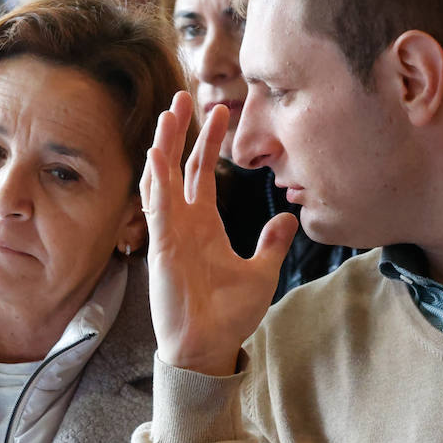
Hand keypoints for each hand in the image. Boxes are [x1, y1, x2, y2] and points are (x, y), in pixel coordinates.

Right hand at [142, 91, 297, 376]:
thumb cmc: (229, 315)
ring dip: (163, 146)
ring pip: (161, 180)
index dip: (208, 141)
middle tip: (185, 95)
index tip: (220, 111)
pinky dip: (155, 180)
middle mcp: (183, 223)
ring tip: (167, 113)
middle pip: (178, 166)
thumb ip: (271, 243)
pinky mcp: (161, 248)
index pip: (202, 173)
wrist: (210, 346)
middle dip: (181, 131)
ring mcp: (169, 234)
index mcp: (204, 225)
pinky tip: (156, 153)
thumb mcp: (261, 272)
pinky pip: (156, 208)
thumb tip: (287, 216)